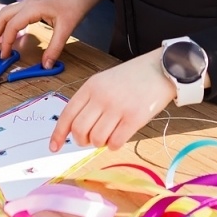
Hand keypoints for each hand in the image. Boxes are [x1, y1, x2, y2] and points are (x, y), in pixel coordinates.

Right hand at [0, 0, 114, 66]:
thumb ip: (55, 48)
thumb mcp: (66, 29)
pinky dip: (7, 23)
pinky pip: (13, 12)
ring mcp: (28, 1)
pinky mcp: (32, 3)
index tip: (5, 56)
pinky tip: (10, 34)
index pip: (12, 25)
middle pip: (2, 16)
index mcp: (33, 7)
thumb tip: (46, 66)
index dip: (6, 42)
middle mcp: (27, 2)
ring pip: (5, 12)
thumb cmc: (75, 5)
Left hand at [49, 50, 174, 151]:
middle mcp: (102, 96)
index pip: (68, 114)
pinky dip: (114, 145)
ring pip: (96, 139)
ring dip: (100, 143)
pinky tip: (120, 136)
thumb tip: (78, 131)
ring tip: (109, 134)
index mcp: (91, 86)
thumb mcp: (105, 82)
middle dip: (82, 141)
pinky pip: (115, 142)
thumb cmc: (133, 77)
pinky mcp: (134, 118)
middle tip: (90, 140)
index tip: (54, 147)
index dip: (58, 134)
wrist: (162, 69)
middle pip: (80, 130)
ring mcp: (118, 107)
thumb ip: (90, 102)